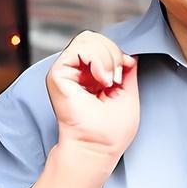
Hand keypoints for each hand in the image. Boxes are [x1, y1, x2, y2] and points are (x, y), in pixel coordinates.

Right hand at [46, 31, 139, 167]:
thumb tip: (129, 54)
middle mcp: (76, 72)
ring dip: (106, 56)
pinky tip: (101, 79)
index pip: (103, 44)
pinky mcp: (57, 75)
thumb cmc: (111, 132)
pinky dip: (96, 58)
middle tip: (117, 77)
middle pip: (95, 38)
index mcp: (92, 75)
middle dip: (113, 52)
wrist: (97, 149)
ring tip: (109, 80)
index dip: (118, 53)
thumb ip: (127, 70)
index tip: (124, 73)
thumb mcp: (128, 93)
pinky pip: (77, 48)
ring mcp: (66, 72)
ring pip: (87, 39)